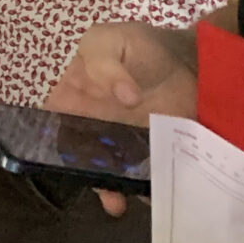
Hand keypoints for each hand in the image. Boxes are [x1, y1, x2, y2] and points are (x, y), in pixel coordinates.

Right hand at [46, 21, 196, 216]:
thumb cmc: (141, 47)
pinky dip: (141, 186)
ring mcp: (119, 143)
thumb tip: (125, 97)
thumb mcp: (112, 41)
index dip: (50, 141)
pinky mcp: (147, 155)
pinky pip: (138, 175)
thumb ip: (108, 64)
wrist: (193, 62)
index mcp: (70, 94)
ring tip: (118, 201)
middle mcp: (89, 124)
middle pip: (76, 154)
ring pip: (105, 171)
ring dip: (109, 187)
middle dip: (83, 175)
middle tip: (98, 188)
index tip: (64, 159)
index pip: (51, 123)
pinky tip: (147, 192)